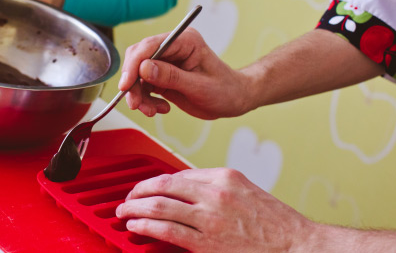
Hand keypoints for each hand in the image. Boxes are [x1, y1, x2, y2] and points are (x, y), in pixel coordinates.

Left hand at [116, 168, 316, 251]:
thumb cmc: (274, 223)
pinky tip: (135, 227)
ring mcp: (210, 217)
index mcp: (223, 176)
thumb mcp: (245, 191)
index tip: (144, 189)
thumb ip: (214, 187)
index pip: (177, 174)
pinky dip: (145, 227)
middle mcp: (214, 192)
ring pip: (159, 206)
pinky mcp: (207, 242)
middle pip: (162, 185)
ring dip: (134, 209)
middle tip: (127, 198)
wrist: (297, 247)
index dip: (154, 182)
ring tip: (124, 212)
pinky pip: (166, 230)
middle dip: (138, 191)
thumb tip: (184, 188)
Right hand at [118, 29, 251, 118]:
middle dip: (133, 83)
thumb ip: (171, 77)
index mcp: (184, 41)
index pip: (149, 46)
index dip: (134, 65)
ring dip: (139, 95)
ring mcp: (166, 62)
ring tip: (152, 110)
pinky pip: (144, 86)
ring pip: (137, 75)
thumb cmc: (226, 90)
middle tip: (135, 103)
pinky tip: (160, 108)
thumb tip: (144, 68)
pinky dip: (146, 100)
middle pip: (138, 59)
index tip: (126, 85)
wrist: (234, 100)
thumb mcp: (199, 86)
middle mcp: (172, 48)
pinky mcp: (162, 75)